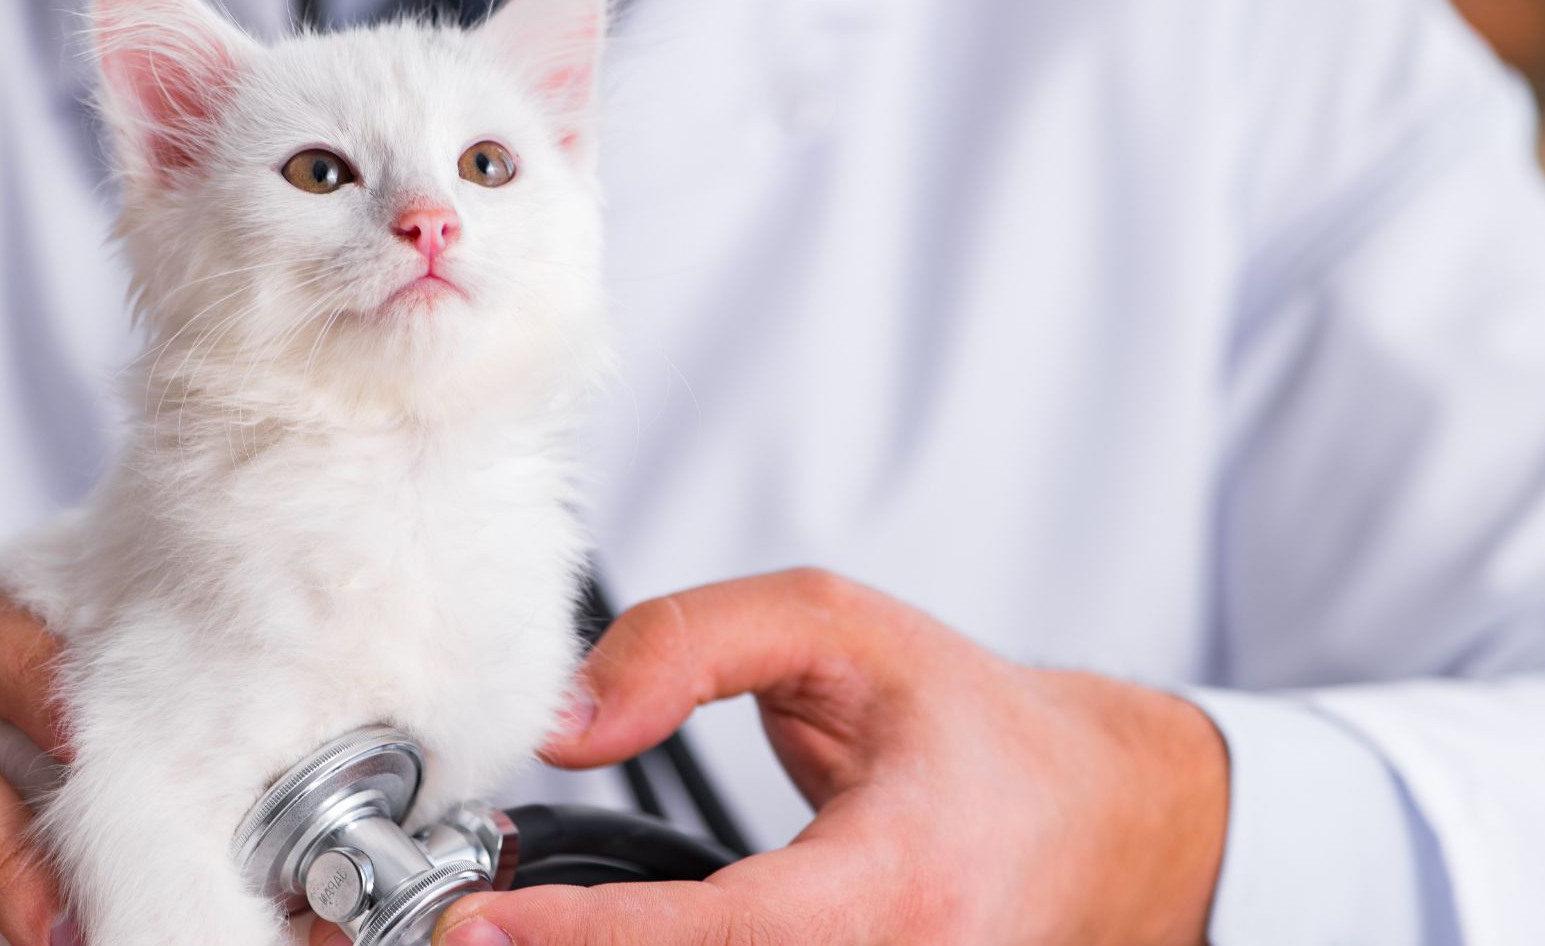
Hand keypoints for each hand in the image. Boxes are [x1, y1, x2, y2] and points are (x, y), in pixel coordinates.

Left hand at [432, 569, 1228, 945]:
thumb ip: (691, 646)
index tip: (475, 923)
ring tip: (510, 930)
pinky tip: (586, 939)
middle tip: (454, 927)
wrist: (1090, 823)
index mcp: (901, 879)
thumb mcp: (839, 628)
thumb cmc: (972, 728)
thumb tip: (568, 725)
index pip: (727, 934)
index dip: (589, 938)